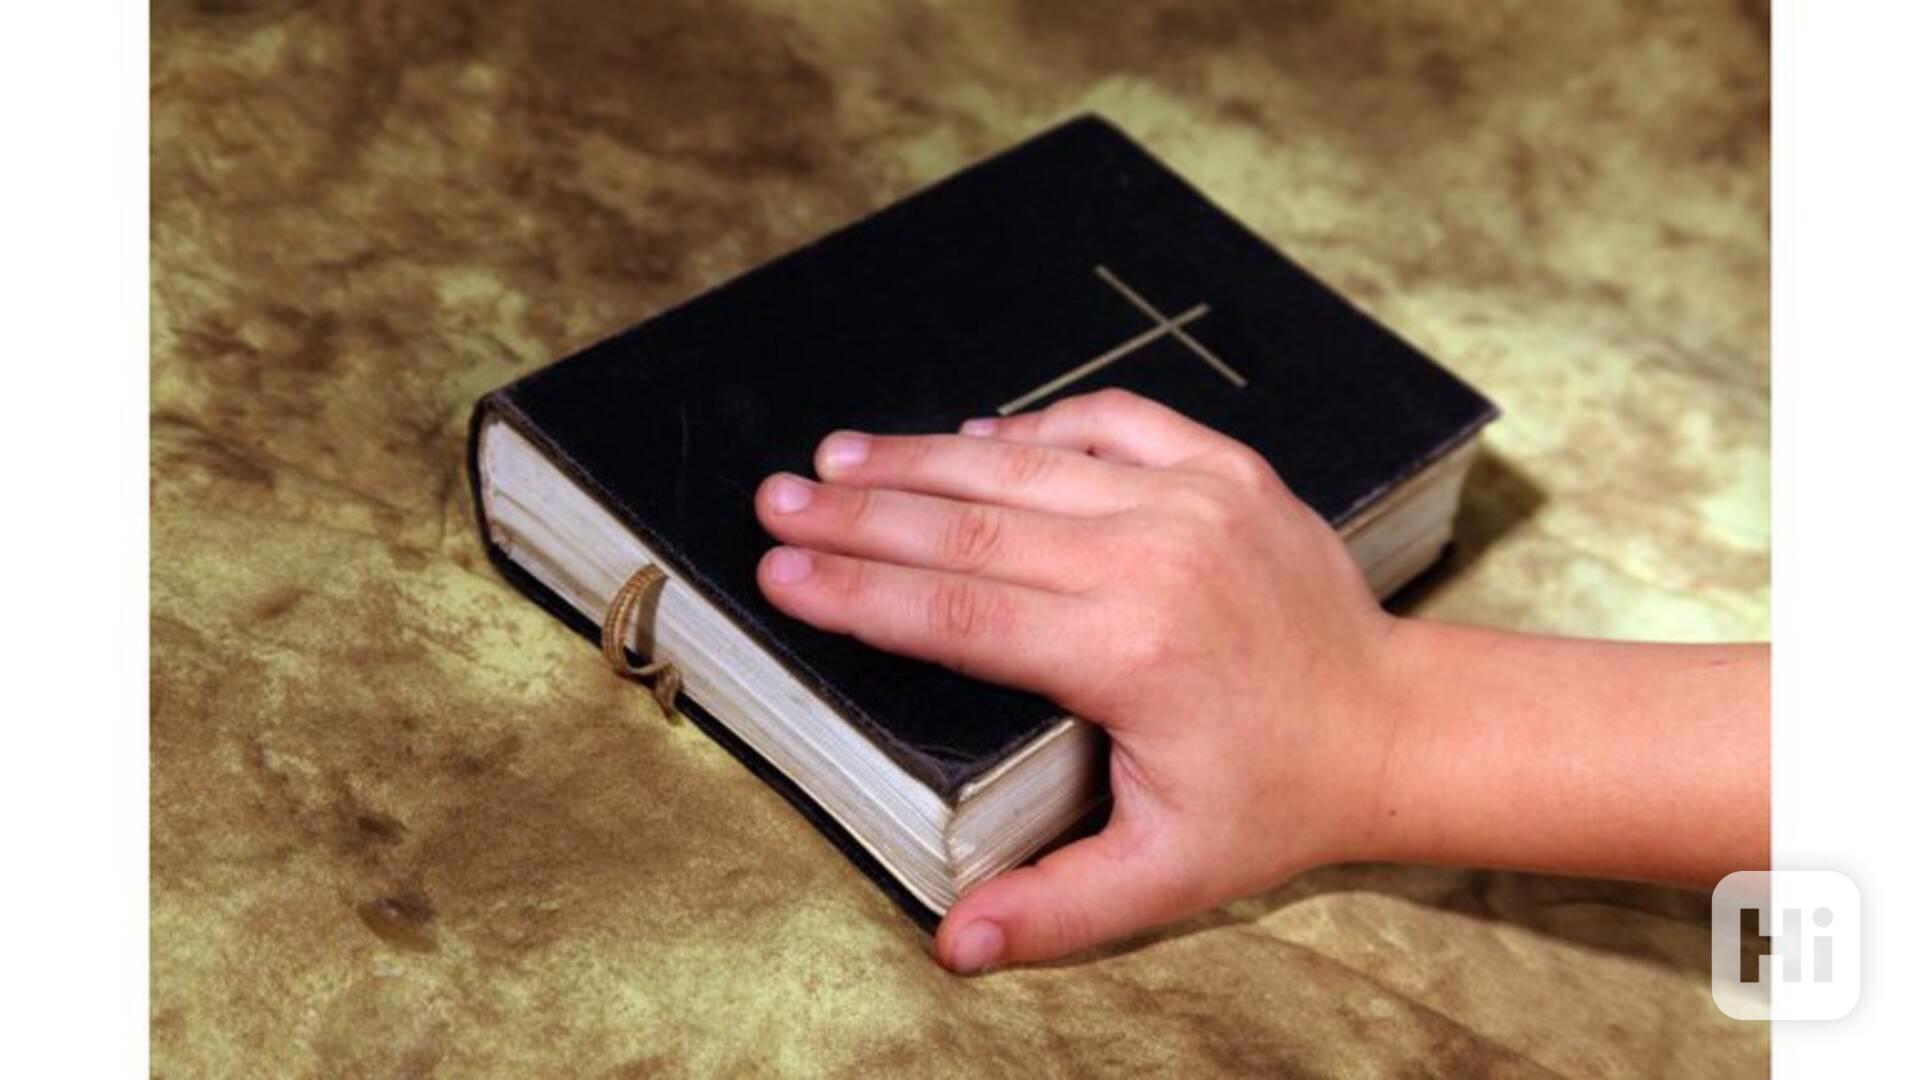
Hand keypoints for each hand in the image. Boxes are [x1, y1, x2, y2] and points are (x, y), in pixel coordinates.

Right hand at [753, 389, 1402, 970]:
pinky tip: (973, 434)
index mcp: (1128, 654)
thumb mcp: (1167, 876)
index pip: (956, 611)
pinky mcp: (1228, 469)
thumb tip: (952, 946)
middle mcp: (1154, 559)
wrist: (1396, 727)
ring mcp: (1194, 500)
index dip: (858, 593)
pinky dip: (1036, 425)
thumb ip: (1054, 908)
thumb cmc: (1277, 802)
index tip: (781, 572)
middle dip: (860, 514)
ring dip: (923, 458)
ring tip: (839, 456)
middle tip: (776, 499)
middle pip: (971, 526)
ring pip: (1027, 463)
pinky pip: (1111, 421)